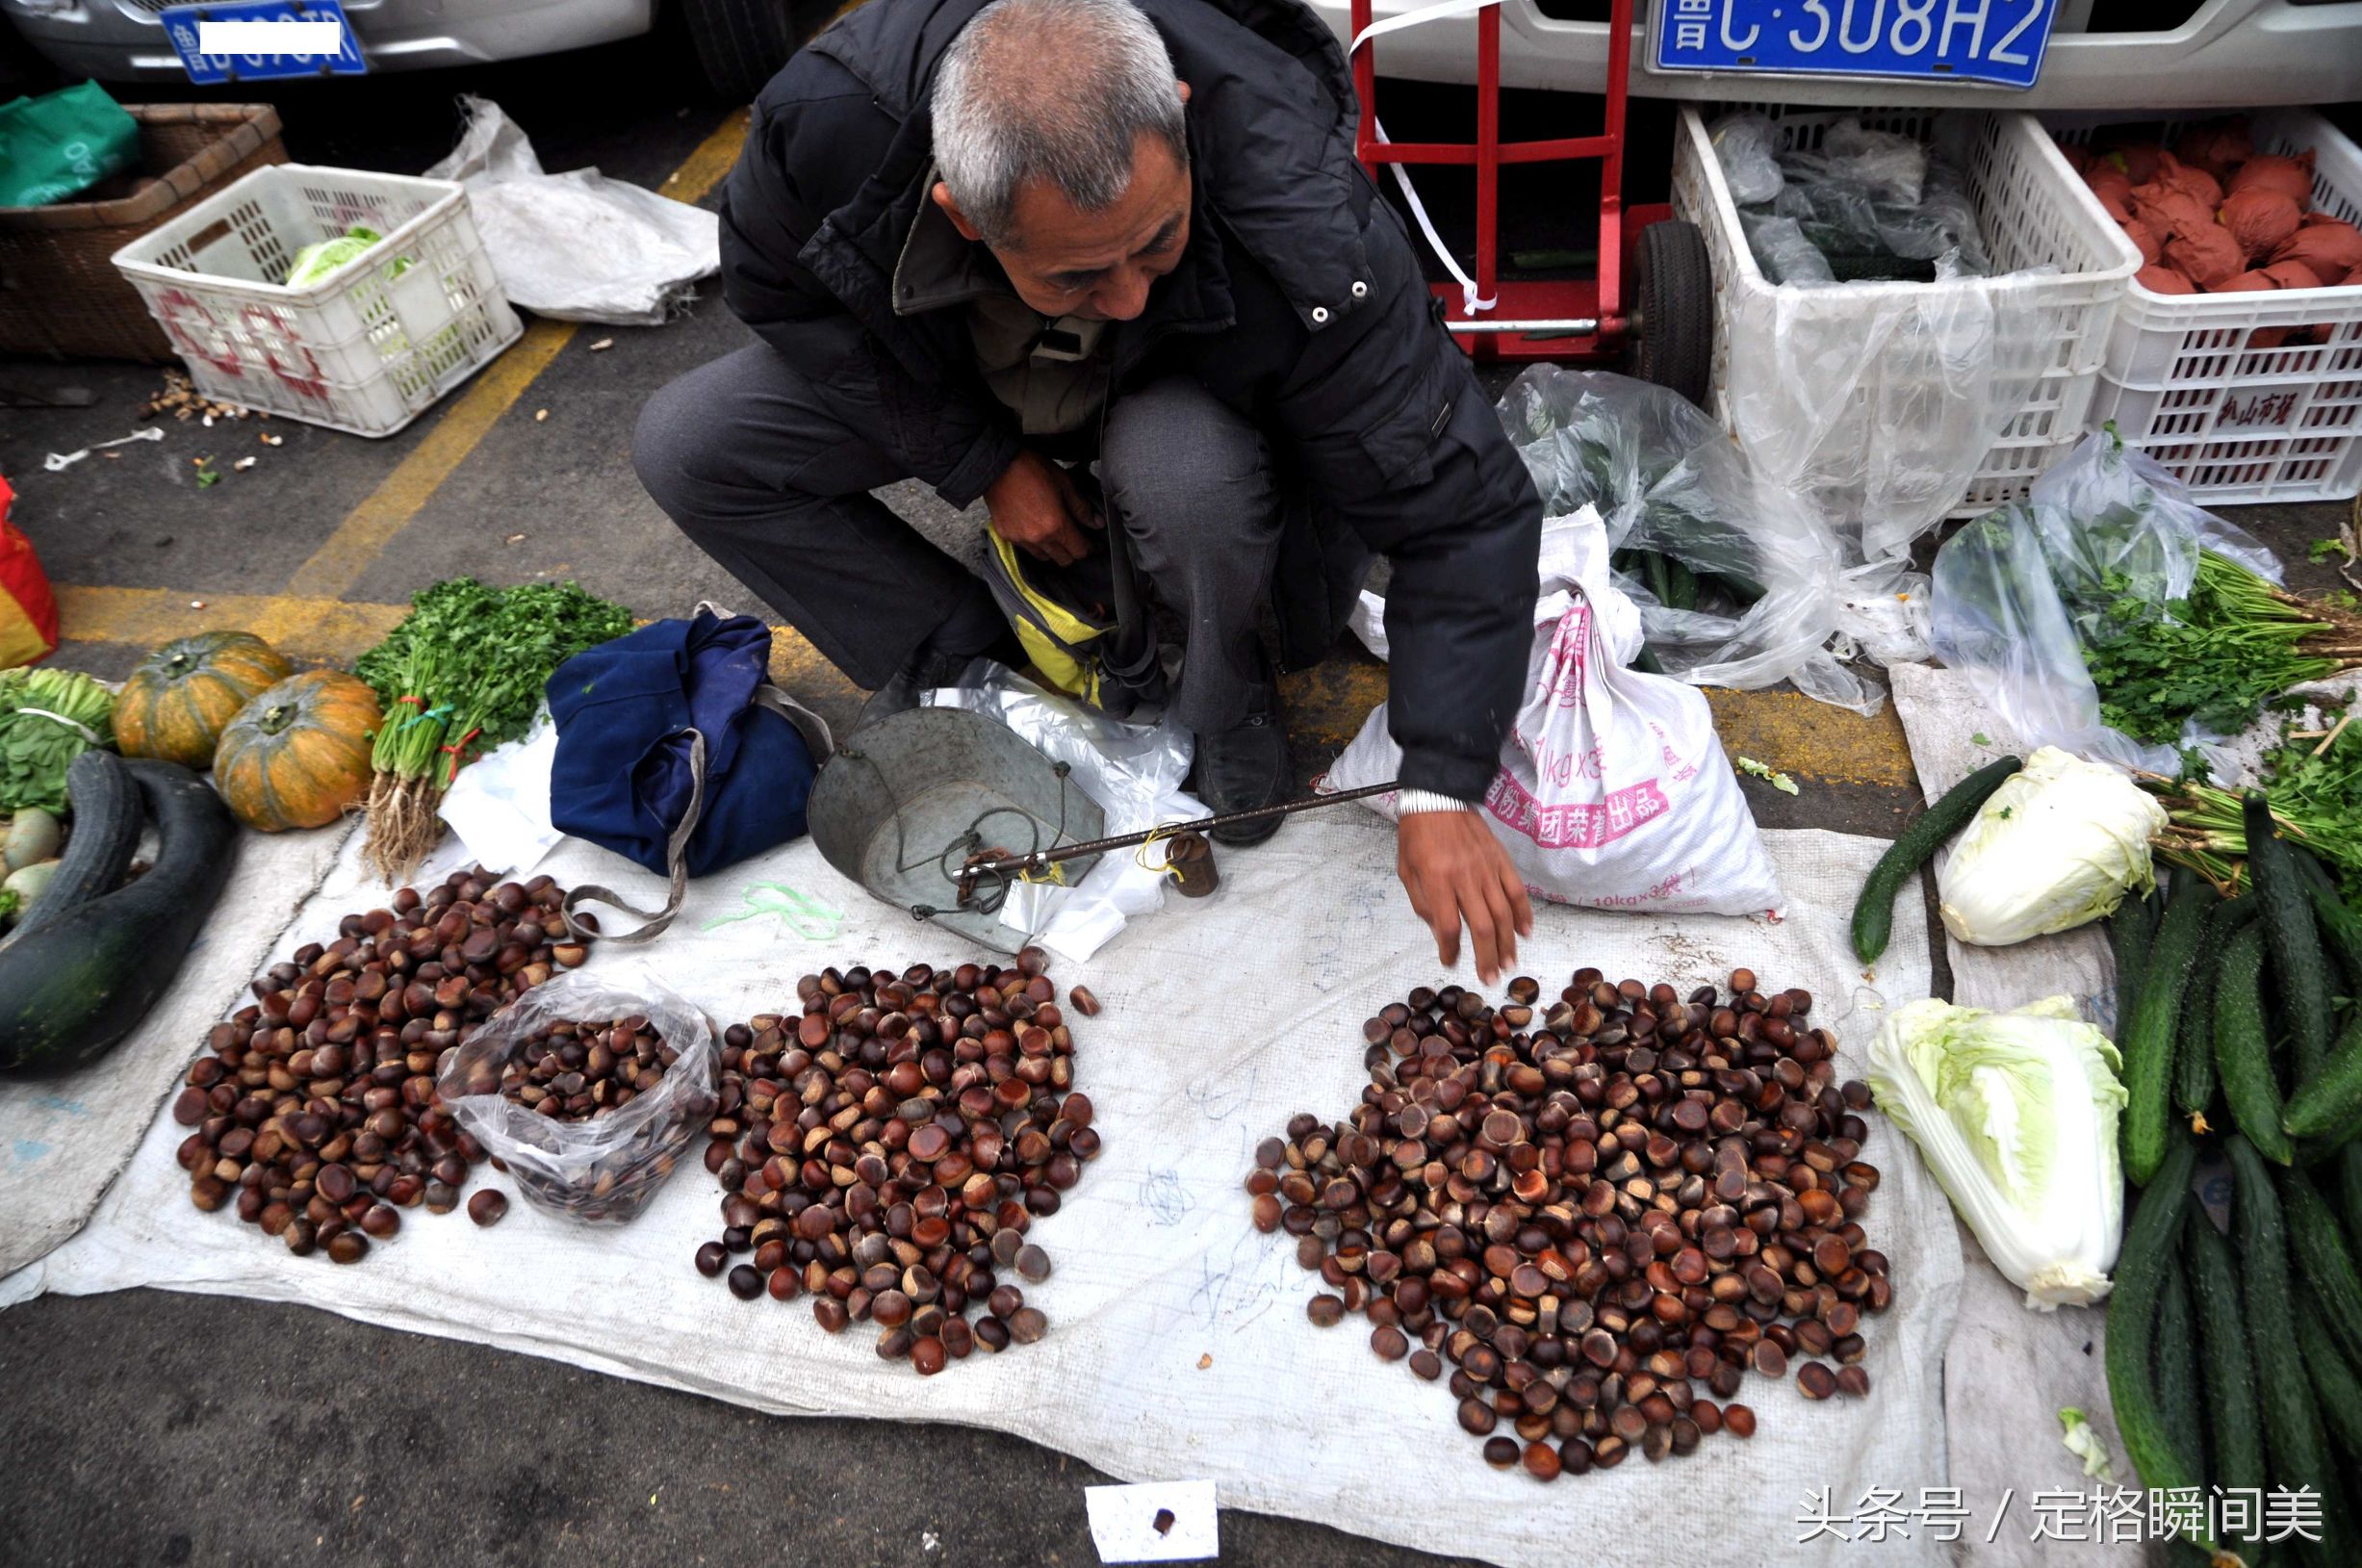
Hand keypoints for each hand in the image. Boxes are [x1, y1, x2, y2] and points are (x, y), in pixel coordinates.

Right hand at [984, 449, 1099, 567]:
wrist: (997, 466)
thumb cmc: (1031, 469)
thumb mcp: (1064, 483)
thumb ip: (1082, 507)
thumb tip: (1096, 523)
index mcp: (1056, 525)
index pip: (1079, 551)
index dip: (1090, 548)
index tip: (1093, 543)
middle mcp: (1038, 538)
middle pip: (1063, 560)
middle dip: (1073, 551)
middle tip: (1076, 538)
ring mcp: (1020, 539)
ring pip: (1045, 557)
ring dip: (1053, 549)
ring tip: (1055, 533)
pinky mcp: (1007, 536)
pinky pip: (1026, 549)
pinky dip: (1034, 543)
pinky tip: (1036, 528)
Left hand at [1398, 809, 1532, 984]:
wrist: (1437, 797)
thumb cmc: (1416, 836)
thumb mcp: (1407, 872)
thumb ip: (1423, 904)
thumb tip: (1441, 933)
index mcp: (1437, 880)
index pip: (1448, 925)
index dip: (1450, 949)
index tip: (1450, 961)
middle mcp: (1465, 877)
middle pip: (1481, 926)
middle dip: (1486, 957)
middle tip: (1490, 978)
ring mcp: (1487, 868)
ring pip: (1503, 914)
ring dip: (1507, 943)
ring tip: (1509, 965)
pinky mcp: (1501, 860)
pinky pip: (1516, 891)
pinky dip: (1523, 914)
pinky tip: (1525, 933)